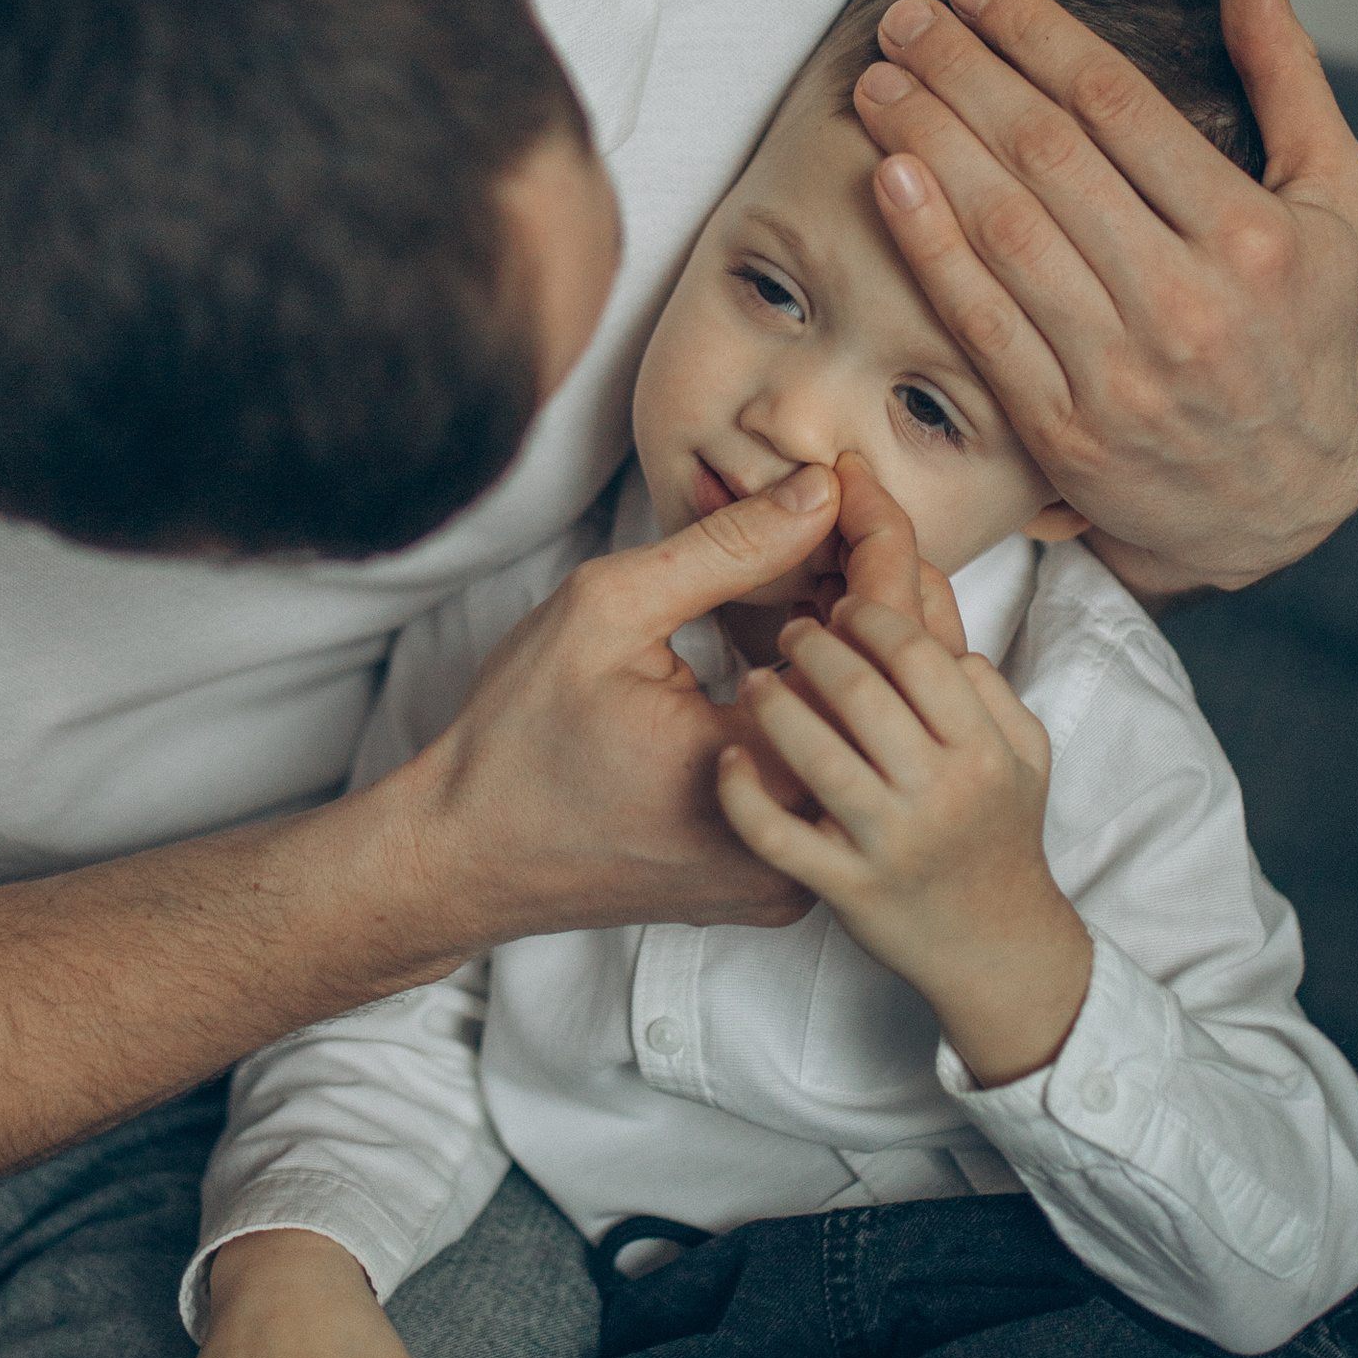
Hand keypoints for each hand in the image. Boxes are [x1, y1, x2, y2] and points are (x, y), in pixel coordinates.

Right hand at [400, 465, 843, 942]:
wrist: (465, 854)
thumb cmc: (518, 739)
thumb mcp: (607, 612)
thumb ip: (725, 551)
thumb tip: (819, 494)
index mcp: (767, 775)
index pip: (878, 643)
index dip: (880, 545)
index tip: (854, 481)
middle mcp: (798, 841)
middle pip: (892, 694)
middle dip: (878, 586)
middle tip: (847, 507)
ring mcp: (788, 870)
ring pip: (866, 737)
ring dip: (855, 645)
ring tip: (824, 562)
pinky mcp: (770, 877)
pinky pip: (827, 777)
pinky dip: (824, 704)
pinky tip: (800, 641)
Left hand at [715, 557, 1093, 1088]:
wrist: (997, 944)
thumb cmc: (1001, 833)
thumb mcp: (1024, 754)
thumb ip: (987, 685)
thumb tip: (938, 623)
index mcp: (983, 751)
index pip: (918, 656)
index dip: (870, 619)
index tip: (842, 609)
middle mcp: (939, 794)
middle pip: (861, 693)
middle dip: (813, 647)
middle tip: (790, 633)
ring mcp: (890, 843)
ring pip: (816, 755)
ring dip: (773, 704)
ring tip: (754, 681)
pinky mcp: (846, 886)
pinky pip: (778, 836)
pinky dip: (742, 795)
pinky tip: (727, 760)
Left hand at [853, 0, 1357, 599]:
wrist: (1284, 501)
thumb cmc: (1304, 328)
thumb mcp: (1332, 201)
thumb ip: (1289, 75)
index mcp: (1251, 236)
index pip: (1118, 106)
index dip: (1036, 34)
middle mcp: (1187, 305)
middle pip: (1046, 159)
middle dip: (964, 74)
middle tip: (906, 18)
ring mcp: (1121, 374)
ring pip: (1004, 232)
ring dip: (929, 144)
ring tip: (881, 81)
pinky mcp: (1066, 431)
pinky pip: (980, 322)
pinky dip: (928, 246)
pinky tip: (889, 178)